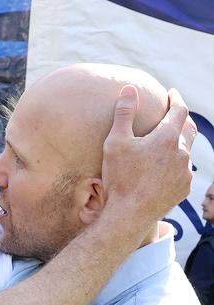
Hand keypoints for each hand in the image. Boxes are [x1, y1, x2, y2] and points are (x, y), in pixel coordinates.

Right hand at [102, 85, 195, 221]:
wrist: (128, 215)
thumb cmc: (119, 179)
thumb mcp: (115, 143)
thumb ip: (124, 113)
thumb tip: (129, 88)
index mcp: (167, 137)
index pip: (179, 109)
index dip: (175, 99)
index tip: (171, 94)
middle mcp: (182, 152)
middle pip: (189, 127)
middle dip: (182, 118)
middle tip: (173, 114)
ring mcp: (185, 172)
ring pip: (187, 151)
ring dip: (179, 145)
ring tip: (166, 146)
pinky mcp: (184, 188)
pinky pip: (184, 172)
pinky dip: (176, 166)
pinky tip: (165, 170)